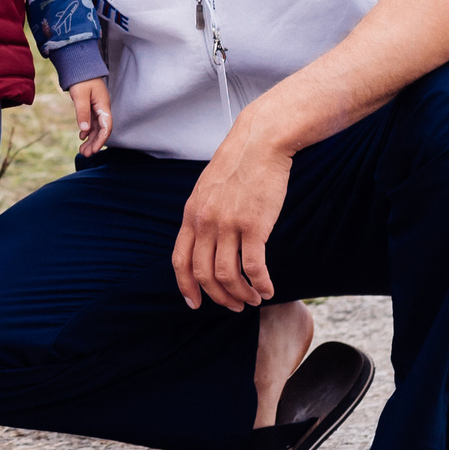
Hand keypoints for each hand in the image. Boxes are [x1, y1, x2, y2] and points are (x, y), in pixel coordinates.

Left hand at [70, 79, 111, 155]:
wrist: (80, 66)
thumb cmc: (81, 79)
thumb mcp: (80, 96)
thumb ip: (82, 112)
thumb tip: (84, 130)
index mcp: (103, 106)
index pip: (106, 127)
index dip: (101, 139)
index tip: (94, 150)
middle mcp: (103, 109)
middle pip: (102, 130)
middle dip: (95, 143)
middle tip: (86, 154)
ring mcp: (98, 108)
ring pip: (96, 128)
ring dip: (91, 139)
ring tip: (83, 151)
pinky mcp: (92, 108)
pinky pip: (92, 122)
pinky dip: (87, 131)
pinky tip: (81, 138)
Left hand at [170, 119, 291, 310]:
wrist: (259, 143)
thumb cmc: (238, 165)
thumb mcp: (208, 189)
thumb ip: (203, 214)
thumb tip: (205, 239)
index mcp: (191, 215)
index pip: (179, 261)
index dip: (186, 287)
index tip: (194, 304)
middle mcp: (205, 223)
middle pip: (203, 273)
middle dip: (217, 296)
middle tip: (232, 306)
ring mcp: (228, 225)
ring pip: (227, 275)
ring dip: (240, 294)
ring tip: (253, 300)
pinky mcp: (254, 225)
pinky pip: (253, 267)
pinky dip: (261, 284)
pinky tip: (268, 289)